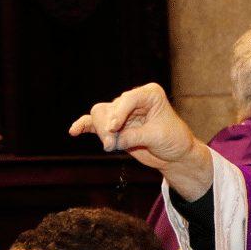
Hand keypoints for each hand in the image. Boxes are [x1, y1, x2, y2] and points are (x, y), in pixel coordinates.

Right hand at [69, 83, 212, 199]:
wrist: (176, 155)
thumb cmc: (174, 140)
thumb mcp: (156, 137)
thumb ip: (133, 137)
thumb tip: (112, 141)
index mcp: (149, 94)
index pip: (127, 99)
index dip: (118, 113)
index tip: (115, 129)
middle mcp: (133, 100)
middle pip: (109, 108)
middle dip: (108, 128)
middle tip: (113, 146)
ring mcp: (122, 112)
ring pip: (100, 116)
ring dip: (102, 132)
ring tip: (111, 147)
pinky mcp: (115, 126)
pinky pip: (94, 123)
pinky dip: (84, 126)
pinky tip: (74, 131)